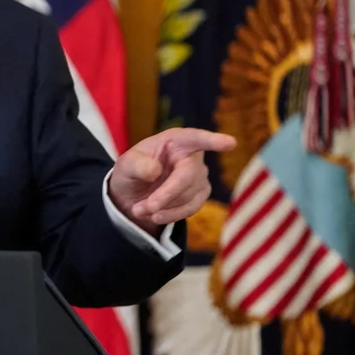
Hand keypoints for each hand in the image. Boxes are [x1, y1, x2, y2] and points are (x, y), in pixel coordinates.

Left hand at [109, 128, 236, 230]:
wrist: (134, 194)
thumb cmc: (132, 171)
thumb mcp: (125, 165)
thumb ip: (136, 165)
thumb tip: (155, 171)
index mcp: (175, 140)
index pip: (194, 138)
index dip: (211, 141)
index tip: (229, 143)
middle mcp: (192, 156)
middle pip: (187, 176)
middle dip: (165, 195)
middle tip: (140, 209)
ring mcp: (199, 176)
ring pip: (188, 196)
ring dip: (162, 207)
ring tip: (138, 210)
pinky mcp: (201, 194)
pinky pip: (191, 208)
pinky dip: (171, 215)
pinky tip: (155, 216)